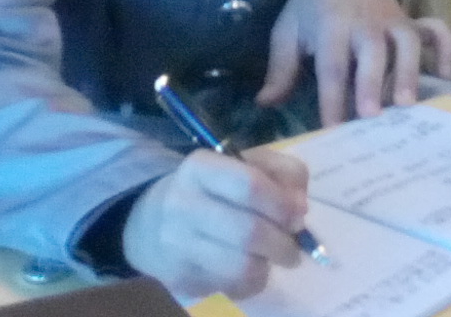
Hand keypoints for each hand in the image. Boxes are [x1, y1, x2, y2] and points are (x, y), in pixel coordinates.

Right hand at [124, 148, 312, 300]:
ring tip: (270, 258)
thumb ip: (282, 174)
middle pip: (249, 231)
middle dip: (283, 244)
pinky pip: (232, 287)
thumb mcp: (245, 164)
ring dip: (268, 266)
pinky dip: (251, 282)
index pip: (250, 185)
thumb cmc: (212, 190)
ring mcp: (178, 245)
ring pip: (242, 267)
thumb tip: (299, 208)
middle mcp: (183, 204)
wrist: (151, 223)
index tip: (298, 215)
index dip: (283, 204)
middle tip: (293, 249)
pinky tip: (247, 269)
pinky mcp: (180, 277)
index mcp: (200, 167)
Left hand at [260, 0, 450, 125]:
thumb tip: (265, 104)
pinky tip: (448, 73)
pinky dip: (445, 48)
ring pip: (405, 44)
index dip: (331, 98)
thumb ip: (280, 67)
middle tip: (371, 116)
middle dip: (372, 84)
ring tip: (407, 104)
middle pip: (371, 54)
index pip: (332, 66)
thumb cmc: (314, 2)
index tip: (331, 129)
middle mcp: (364, 25)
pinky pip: (435, 31)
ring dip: (408, 72)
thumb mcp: (289, 28)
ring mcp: (392, 22)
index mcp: (330, 27)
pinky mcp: (411, 21)